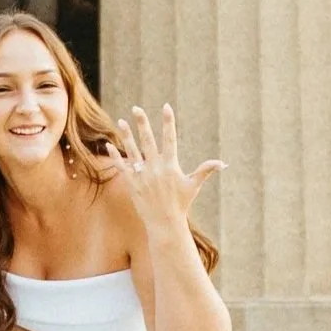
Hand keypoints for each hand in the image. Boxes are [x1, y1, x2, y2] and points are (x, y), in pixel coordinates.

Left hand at [109, 104, 221, 237]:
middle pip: (148, 140)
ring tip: (121, 121)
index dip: (168, 122)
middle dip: (142, 123)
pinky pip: (122, 167)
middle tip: (136, 108)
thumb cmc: (181, 204)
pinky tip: (108, 145)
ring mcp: (142, 175)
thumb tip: (222, 163)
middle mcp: (155, 168)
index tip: (166, 106)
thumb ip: (205, 170)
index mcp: (171, 165)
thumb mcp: (193, 186)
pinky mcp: (132, 183)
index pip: (170, 138)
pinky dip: (115, 156)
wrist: (165, 223)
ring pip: (132, 150)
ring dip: (126, 135)